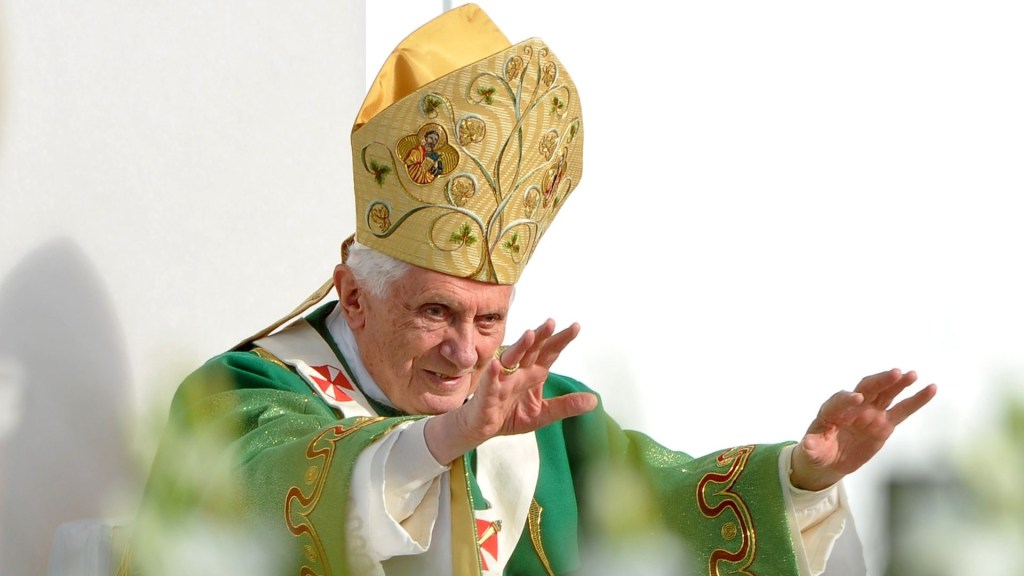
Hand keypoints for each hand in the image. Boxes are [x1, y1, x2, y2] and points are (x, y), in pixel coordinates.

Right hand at [425, 319, 597, 463]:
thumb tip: (594, 400)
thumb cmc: (508, 415)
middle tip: (552, 322)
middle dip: (541, 336)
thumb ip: (566, 406)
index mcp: (532, 373)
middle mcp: (517, 372)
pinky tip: (496, 366)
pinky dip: (493, 375)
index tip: (576, 326)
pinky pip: (490, 383)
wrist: (480, 428)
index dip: (560, 340)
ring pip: (510, 359)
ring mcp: (502, 380)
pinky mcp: (487, 394)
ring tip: (529, 335)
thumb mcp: (542, 414)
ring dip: (520, 347)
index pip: (549, 353)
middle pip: (531, 350)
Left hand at [790, 368, 936, 490]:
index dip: (847, 399)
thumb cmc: (818, 452)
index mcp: (831, 411)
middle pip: (867, 388)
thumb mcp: (812, 452)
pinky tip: (931, 388)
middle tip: (894, 373)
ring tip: (912, 375)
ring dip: (898, 383)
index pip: (839, 400)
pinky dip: (916, 399)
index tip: (857, 399)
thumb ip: (812, 448)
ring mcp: (870, 413)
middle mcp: (853, 407)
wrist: (830, 459)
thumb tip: (807, 444)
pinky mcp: (884, 423)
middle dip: (879, 381)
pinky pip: (902, 410)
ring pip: (886, 394)